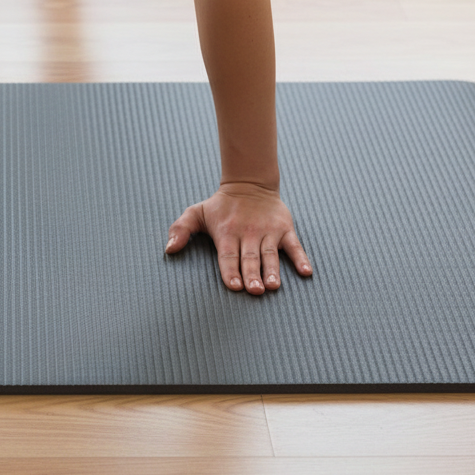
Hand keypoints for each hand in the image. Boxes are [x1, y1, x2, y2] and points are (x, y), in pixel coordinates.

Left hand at [165, 182, 311, 294]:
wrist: (249, 184)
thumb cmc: (220, 207)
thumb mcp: (196, 213)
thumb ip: (180, 230)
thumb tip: (168, 249)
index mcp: (227, 233)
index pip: (228, 256)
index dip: (230, 271)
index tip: (234, 286)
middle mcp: (248, 233)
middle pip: (250, 258)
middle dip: (252, 274)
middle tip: (255, 290)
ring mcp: (268, 231)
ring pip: (270, 253)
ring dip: (272, 270)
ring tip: (273, 285)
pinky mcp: (285, 229)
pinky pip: (294, 245)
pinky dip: (301, 258)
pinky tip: (306, 272)